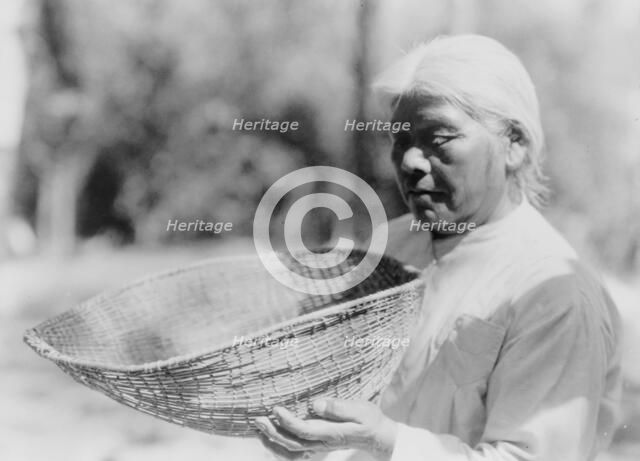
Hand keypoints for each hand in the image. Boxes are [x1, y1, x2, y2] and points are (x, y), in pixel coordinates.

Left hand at [255, 398, 397, 460]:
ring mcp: (319, 448)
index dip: (287, 421)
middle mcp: (322, 444)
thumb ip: (339, 407)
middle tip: (258, 419)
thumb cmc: (369, 419)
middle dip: (273, 432)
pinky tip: (270, 438)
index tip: (276, 408)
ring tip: (259, 428)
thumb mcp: (360, 409)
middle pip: (292, 443)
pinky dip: (279, 448)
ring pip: (291, 451)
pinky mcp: (318, 447)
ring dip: (272, 441)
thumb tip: (316, 404)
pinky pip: (295, 453)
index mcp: (331, 433)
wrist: (377, 436)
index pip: (304, 430)